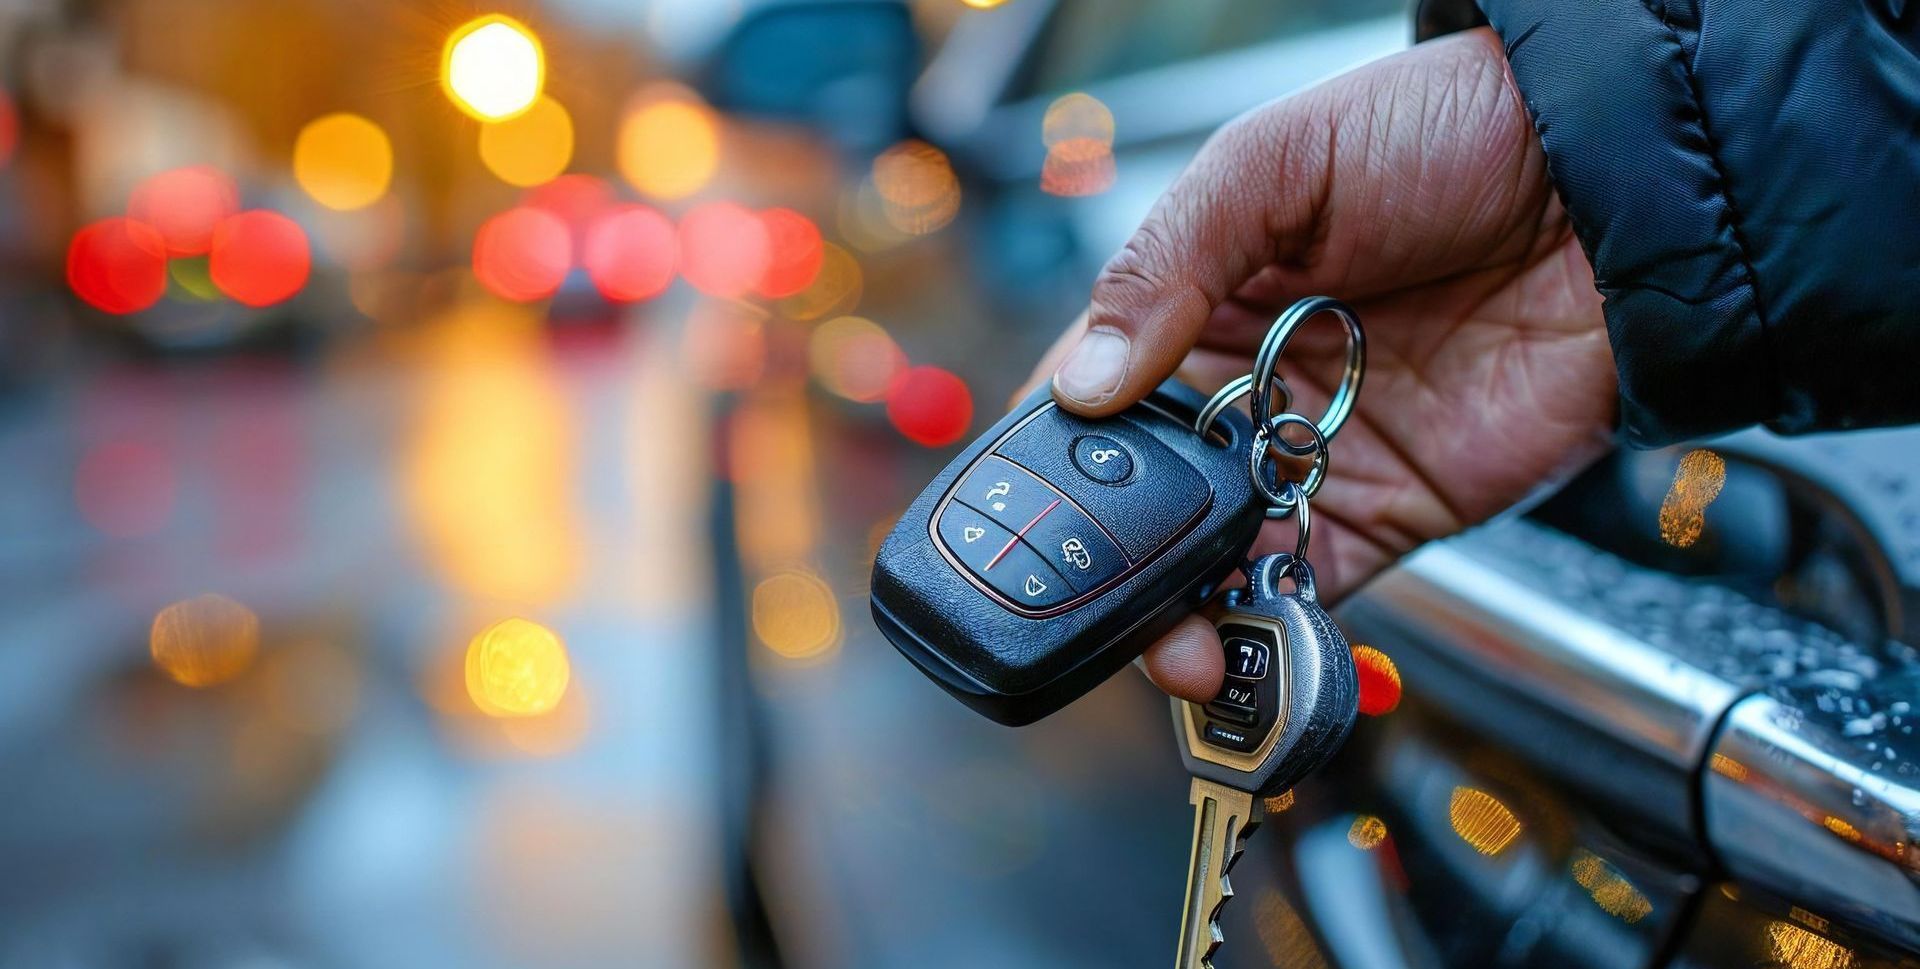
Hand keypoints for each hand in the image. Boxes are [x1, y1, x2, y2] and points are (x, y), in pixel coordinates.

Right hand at [1021, 29, 1617, 701]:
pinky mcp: (1391, 512)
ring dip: (1182, 610)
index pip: (1089, 396)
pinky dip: (1270, 626)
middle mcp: (1242, 389)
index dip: (1052, 457)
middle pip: (1142, 497)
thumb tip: (1083, 381)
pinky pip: (1311, 588)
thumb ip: (1170, 264)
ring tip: (1171, 639)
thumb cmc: (1449, 131)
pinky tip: (1243, 639)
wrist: (1617, 185)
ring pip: (1213, 559)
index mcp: (1195, 302)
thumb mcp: (1277, 162)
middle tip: (1093, 595)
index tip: (1027, 513)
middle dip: (1108, 557)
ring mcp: (1312, 456)